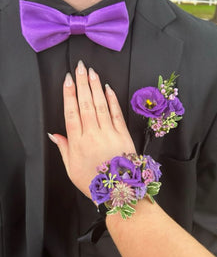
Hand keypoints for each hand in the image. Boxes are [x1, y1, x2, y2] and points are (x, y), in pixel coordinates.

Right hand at [48, 60, 135, 199]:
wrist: (118, 190)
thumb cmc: (93, 181)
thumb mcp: (71, 169)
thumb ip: (63, 148)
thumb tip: (54, 134)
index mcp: (78, 142)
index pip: (71, 112)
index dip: (69, 94)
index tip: (68, 79)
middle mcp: (92, 134)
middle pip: (85, 103)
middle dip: (82, 83)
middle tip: (80, 67)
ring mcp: (109, 132)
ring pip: (100, 105)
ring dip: (95, 87)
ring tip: (91, 72)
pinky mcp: (123, 134)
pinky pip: (117, 113)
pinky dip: (112, 99)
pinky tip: (108, 88)